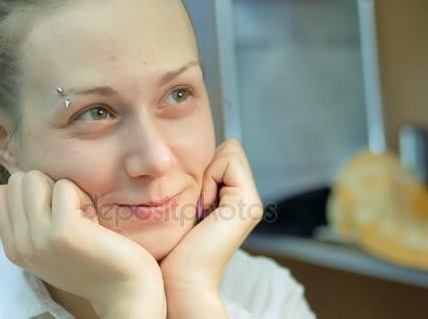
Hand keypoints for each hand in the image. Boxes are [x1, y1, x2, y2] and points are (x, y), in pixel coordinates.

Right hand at [0, 170, 165, 317]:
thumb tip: (21, 179)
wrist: (125, 290)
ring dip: (64, 190)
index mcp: (13, 247)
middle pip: (17, 180)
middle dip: (47, 186)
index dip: (30, 192)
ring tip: (82, 217)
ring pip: (34, 178)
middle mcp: (20, 245)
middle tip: (72, 214)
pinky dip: (83, 196)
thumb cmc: (94, 259)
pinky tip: (94, 222)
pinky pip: (65, 186)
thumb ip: (31, 219)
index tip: (54, 213)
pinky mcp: (63, 232)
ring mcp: (39, 239)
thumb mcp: (50, 242)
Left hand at [160, 139, 263, 312]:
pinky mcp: (248, 201)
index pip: (226, 152)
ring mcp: (252, 200)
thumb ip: (200, 180)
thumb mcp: (187, 203)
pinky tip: (204, 207)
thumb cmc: (175, 246)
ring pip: (230, 151)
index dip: (204, 167)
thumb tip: (200, 151)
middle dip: (207, 168)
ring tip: (200, 206)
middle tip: (197, 203)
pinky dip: (209, 178)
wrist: (182, 278)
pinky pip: (228, 161)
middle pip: (230, 148)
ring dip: (207, 174)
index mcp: (236, 198)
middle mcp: (248, 198)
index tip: (193, 199)